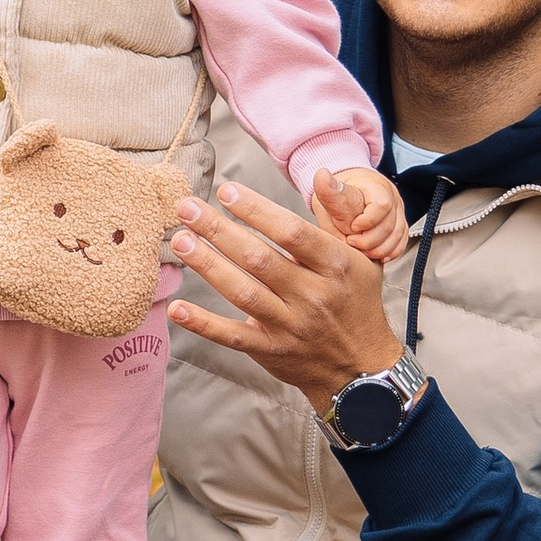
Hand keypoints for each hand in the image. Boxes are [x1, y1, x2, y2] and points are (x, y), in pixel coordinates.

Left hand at [168, 178, 400, 411]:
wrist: (361, 366)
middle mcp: (313, 295)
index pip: (291, 232)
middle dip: (218, 230)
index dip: (256, 210)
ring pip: (242, 292)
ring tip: (180, 241)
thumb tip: (323, 175)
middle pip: (258, 258)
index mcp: (336, 265)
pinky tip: (178, 308)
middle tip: (186, 208)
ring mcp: (291, 325)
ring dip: (207, 265)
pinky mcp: (271, 350)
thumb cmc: (356, 300)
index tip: (226, 191)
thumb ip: (337, 216)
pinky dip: (203, 324)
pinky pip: (233, 337)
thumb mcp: (362, 255)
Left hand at [312, 164, 408, 264]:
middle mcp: (390, 196)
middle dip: (370, 240)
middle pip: (390, 225)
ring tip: (361, 249)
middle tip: (351, 241)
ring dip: (379, 249)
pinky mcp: (399, 223)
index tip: (352, 227)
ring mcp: (397, 211)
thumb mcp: (326, 193)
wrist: (347, 188)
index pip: (382, 205)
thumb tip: (334, 217)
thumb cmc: (337, 191)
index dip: (367, 221)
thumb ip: (331, 208)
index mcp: (374, 185)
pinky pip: (401, 242)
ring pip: (397, 236)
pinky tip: (376, 255)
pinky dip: (389, 252)